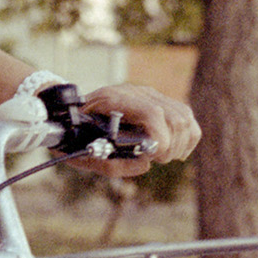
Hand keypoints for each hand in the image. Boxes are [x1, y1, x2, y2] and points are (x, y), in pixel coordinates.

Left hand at [79, 83, 200, 162]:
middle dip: (170, 147)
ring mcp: (149, 94)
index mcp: (113, 100)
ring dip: (179, 143)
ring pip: (183, 116)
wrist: (70, 115)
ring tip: (164, 156)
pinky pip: (186, 115)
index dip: (160, 138)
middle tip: (156, 159)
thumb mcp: (84, 155)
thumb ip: (113, 165)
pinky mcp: (159, 100)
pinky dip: (187, 136)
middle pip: (173, 117)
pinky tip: (174, 149)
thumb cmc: (76, 136)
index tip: (154, 157)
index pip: (151, 112)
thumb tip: (146, 164)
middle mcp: (135, 92)